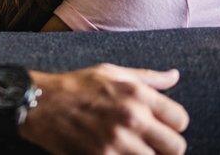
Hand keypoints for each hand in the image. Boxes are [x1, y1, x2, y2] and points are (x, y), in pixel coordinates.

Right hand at [22, 64, 187, 154]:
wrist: (39, 104)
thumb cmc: (75, 86)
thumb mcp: (110, 72)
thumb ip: (147, 78)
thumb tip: (174, 76)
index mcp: (137, 94)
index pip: (180, 120)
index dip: (172, 126)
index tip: (158, 128)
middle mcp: (132, 118)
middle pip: (176, 147)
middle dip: (165, 148)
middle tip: (149, 144)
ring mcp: (118, 142)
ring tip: (130, 149)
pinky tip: (116, 152)